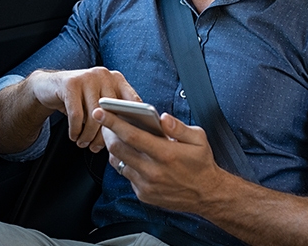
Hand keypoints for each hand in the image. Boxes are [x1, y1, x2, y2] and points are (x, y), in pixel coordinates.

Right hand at [27, 67, 140, 152]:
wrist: (49, 86)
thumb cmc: (80, 100)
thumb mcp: (98, 103)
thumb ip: (114, 113)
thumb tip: (127, 137)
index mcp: (117, 79)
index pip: (133, 101)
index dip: (133, 122)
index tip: (127, 140)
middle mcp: (104, 74)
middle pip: (112, 112)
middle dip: (104, 135)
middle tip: (97, 148)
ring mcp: (87, 77)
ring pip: (94, 115)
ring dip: (88, 135)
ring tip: (83, 144)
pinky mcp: (70, 84)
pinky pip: (76, 115)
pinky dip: (75, 130)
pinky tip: (74, 136)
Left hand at [93, 108, 224, 214]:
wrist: (207, 195)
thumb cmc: (202, 163)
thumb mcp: (198, 139)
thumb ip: (178, 127)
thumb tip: (162, 117)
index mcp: (165, 154)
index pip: (131, 135)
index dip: (113, 122)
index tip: (100, 112)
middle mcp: (153, 171)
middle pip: (118, 149)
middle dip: (107, 132)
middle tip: (103, 120)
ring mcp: (146, 185)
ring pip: (119, 163)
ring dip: (115, 148)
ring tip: (115, 135)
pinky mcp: (144, 194)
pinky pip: (127, 175)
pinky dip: (125, 163)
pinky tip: (131, 154)